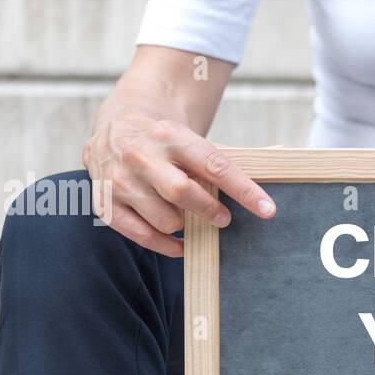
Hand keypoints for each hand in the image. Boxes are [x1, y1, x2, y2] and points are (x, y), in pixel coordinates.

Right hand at [81, 110, 275, 256]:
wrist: (115, 128)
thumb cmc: (164, 141)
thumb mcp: (187, 139)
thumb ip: (214, 164)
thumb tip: (258, 198)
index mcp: (169, 136)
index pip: (214, 165)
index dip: (243, 190)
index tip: (267, 210)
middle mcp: (140, 156)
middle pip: (182, 192)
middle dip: (209, 211)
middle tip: (223, 219)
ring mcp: (119, 181)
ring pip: (165, 219)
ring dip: (186, 227)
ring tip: (191, 220)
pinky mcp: (106, 203)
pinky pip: (142, 236)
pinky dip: (166, 245)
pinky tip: (180, 243)